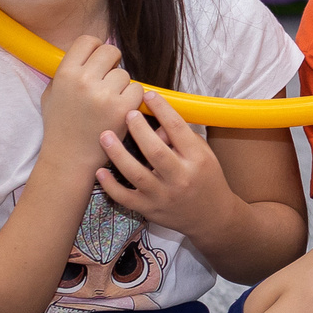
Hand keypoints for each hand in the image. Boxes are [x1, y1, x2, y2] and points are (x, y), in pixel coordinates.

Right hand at [42, 35, 142, 168]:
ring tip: (109, 101)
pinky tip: (119, 110)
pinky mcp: (122, 108)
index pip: (88, 40)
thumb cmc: (61, 124)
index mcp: (65, 73)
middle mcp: (84, 80)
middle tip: (107, 79)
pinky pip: (137, 90)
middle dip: (112, 63)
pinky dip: (132, 99)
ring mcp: (104, 94)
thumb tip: (86, 51)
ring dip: (121, 85)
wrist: (70, 157)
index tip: (97, 61)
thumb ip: (67, 70)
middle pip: (111, 51)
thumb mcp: (52, 93)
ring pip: (125, 73)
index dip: (95, 49)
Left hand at [94, 94, 236, 237]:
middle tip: (126, 113)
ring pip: (136, 174)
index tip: (149, 95)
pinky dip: (110, 185)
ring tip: (104, 135)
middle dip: (138, 130)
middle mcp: (180, 178)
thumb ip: (181, 138)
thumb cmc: (206, 179)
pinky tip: (100, 170)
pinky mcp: (149, 209)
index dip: (162, 109)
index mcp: (197, 160)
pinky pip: (125, 197)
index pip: (178, 129)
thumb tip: (154, 125)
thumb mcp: (203, 154)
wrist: (211, 217)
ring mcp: (162, 196)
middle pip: (155, 151)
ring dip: (117, 154)